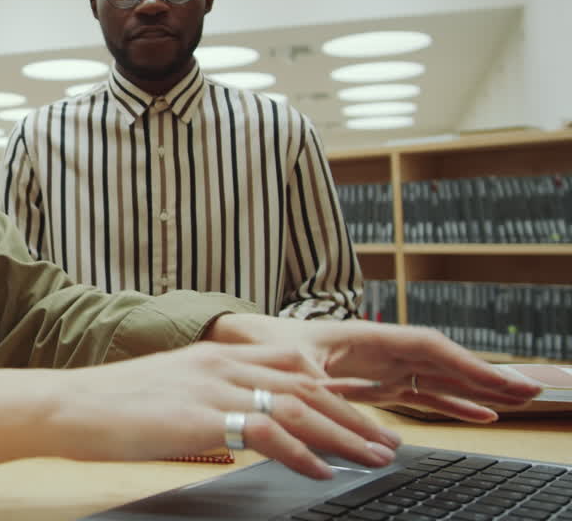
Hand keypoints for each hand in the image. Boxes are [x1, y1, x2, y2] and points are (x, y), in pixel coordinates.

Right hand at [43, 342, 401, 478]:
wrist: (65, 404)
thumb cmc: (108, 405)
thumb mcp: (168, 392)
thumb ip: (208, 399)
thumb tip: (240, 424)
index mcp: (214, 354)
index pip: (292, 365)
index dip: (336, 391)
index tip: (362, 416)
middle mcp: (220, 363)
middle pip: (307, 384)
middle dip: (354, 415)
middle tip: (387, 442)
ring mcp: (211, 387)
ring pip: (298, 404)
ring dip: (343, 434)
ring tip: (373, 459)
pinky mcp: (200, 415)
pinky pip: (267, 431)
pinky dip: (301, 452)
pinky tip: (322, 470)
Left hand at [203, 314, 542, 420]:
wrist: (234, 343)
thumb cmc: (260, 344)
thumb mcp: (292, 369)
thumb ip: (325, 395)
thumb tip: (356, 427)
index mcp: (362, 334)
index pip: (425, 345)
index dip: (463, 361)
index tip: (495, 378)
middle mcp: (376, 347)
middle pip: (440, 360)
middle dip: (482, 374)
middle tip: (526, 390)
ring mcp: (376, 365)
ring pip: (435, 375)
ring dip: (473, 388)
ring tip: (513, 402)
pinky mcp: (370, 383)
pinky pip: (417, 392)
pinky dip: (448, 401)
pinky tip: (476, 413)